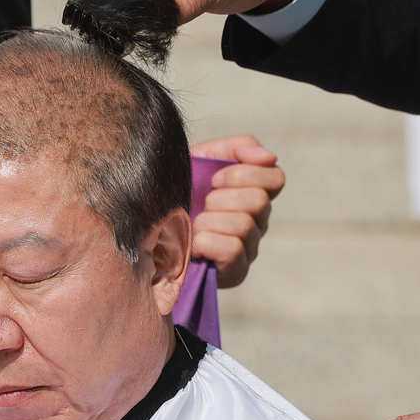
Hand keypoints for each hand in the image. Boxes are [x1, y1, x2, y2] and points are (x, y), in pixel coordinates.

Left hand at [189, 134, 283, 287]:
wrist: (144, 228)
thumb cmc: (174, 194)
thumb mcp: (201, 159)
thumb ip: (237, 147)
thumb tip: (268, 156)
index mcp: (253, 193)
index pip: (275, 178)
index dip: (244, 174)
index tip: (215, 180)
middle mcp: (258, 222)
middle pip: (259, 201)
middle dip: (221, 199)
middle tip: (201, 206)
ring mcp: (249, 248)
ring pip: (244, 225)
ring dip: (209, 222)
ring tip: (193, 227)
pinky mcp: (236, 272)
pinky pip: (233, 250)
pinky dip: (208, 243)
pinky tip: (194, 245)